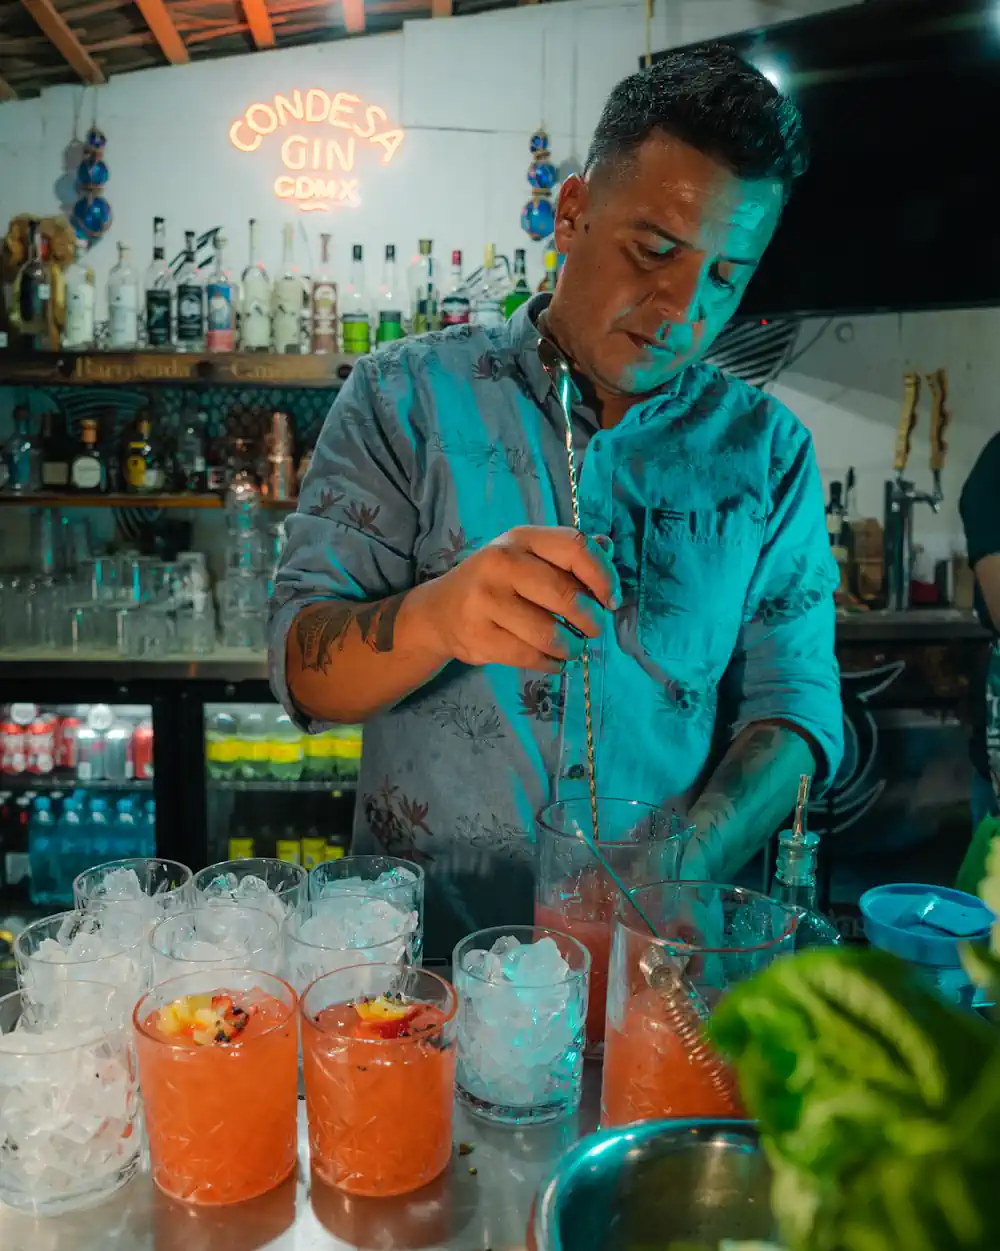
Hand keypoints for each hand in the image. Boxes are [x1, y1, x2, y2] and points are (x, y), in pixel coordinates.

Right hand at [417, 526, 620, 673]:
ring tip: (572, 648)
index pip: (575, 548)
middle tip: (594, 629)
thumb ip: (568, 553)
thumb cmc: (497, 582)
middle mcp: (501, 563)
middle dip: (591, 619)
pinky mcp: (478, 636)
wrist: (440, 611)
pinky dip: (550, 664)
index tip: (611, 600)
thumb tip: (608, 547)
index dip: (603, 576)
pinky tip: (553, 660)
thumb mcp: (528, 556)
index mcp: (521, 538)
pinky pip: (529, 656)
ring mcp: (486, 601)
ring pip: (548, 633)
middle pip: (565, 595)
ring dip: (571, 647)